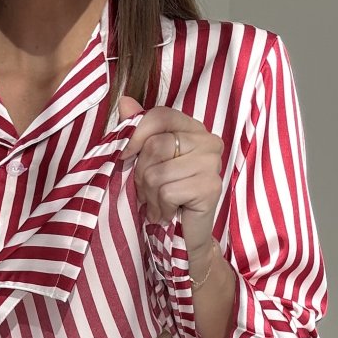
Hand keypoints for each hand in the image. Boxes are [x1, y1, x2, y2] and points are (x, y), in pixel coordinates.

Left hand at [118, 96, 223, 255]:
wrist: (183, 236)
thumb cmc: (163, 196)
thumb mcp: (145, 161)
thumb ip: (137, 130)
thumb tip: (124, 101)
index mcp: (193, 129)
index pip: (160, 116)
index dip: (136, 134)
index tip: (125, 155)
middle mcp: (208, 141)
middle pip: (155, 146)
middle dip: (142, 174)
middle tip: (150, 190)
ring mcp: (212, 164)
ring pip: (157, 172)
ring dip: (150, 195)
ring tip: (160, 203)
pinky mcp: (211, 187)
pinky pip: (167, 191)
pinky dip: (160, 208)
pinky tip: (168, 213)